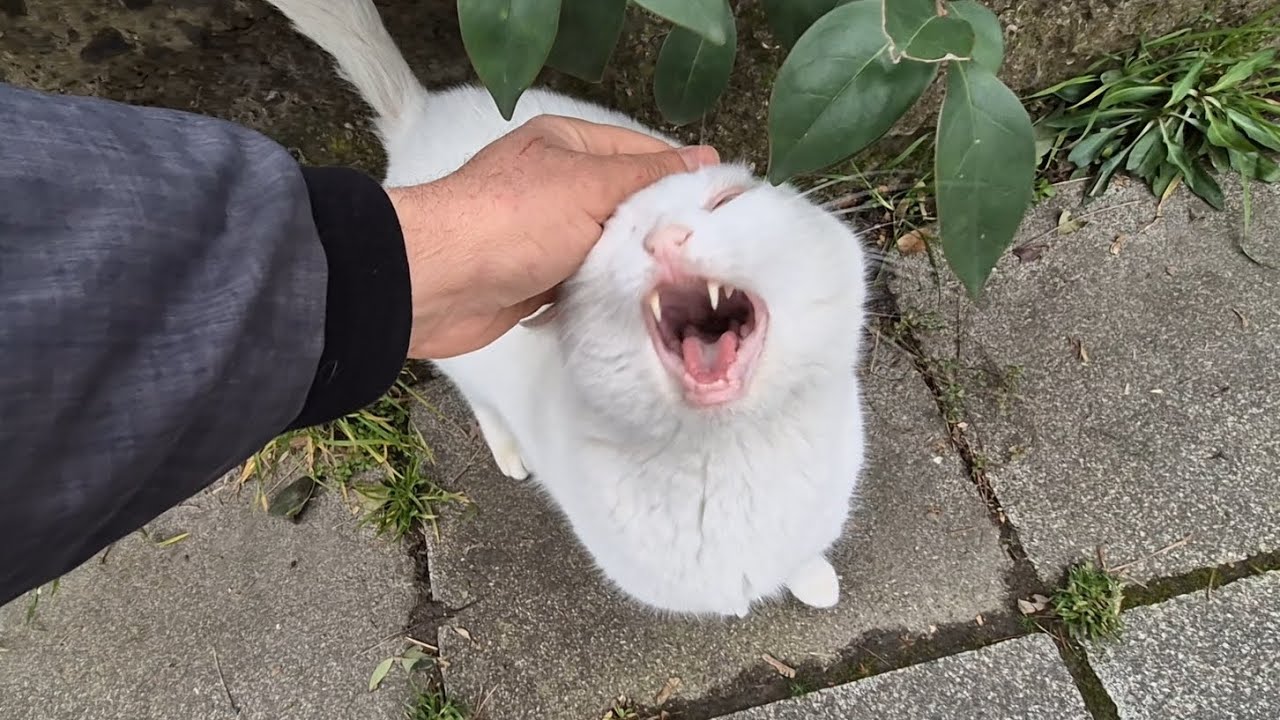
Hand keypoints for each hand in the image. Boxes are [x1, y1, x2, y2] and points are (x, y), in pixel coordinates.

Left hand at [386, 115, 719, 358]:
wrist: (437, 283)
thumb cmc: (512, 222)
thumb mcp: (591, 186)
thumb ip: (650, 177)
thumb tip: (706, 160)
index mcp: (568, 145)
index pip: (643, 154)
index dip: (683, 179)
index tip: (725, 208)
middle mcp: (557, 185)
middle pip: (628, 206)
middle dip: (661, 230)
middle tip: (709, 256)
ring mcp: (546, 235)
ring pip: (608, 250)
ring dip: (633, 268)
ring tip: (682, 286)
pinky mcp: (536, 280)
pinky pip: (586, 285)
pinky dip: (605, 295)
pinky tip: (635, 307)